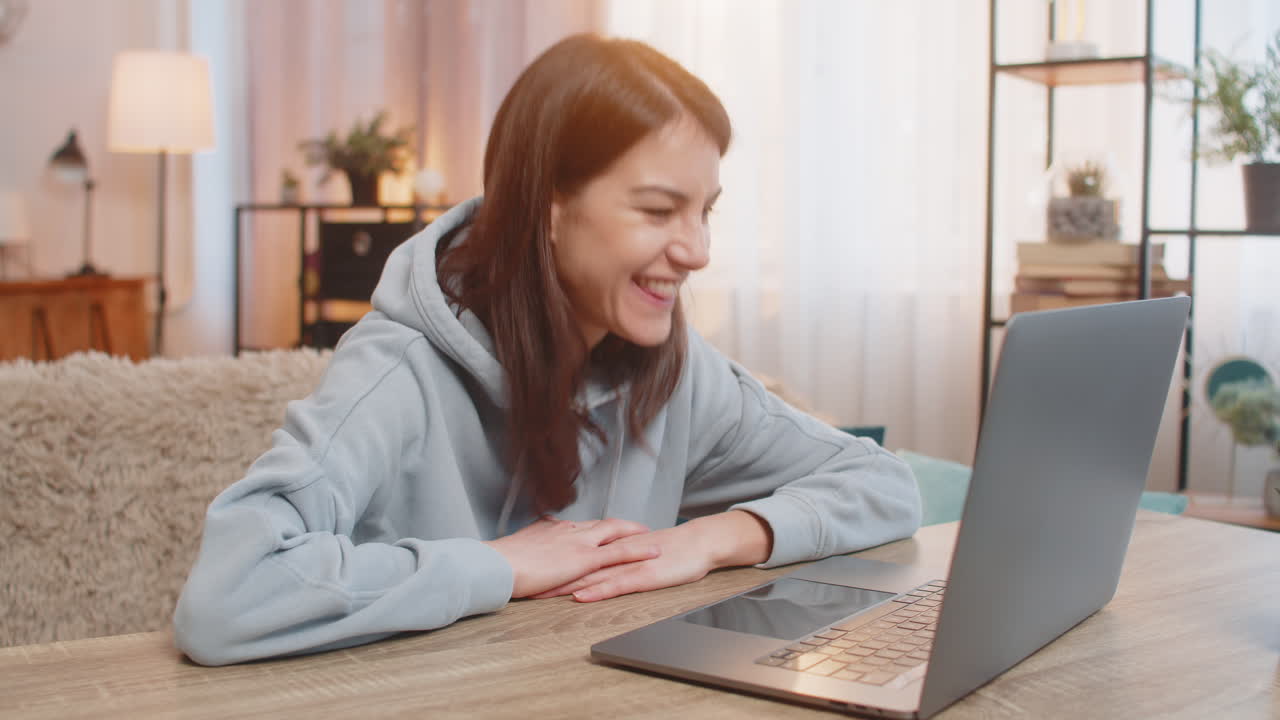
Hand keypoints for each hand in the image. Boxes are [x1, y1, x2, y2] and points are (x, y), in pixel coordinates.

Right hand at [483, 516, 659, 597]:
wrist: (496, 565)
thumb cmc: (499, 563)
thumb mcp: (515, 552)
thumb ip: (528, 550)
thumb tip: (528, 551)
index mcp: (552, 529)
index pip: (581, 526)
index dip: (597, 527)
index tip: (605, 528)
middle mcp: (569, 531)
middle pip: (602, 524)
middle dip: (622, 526)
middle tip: (637, 528)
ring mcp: (579, 543)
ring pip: (615, 533)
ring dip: (635, 534)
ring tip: (653, 536)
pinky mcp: (585, 558)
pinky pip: (619, 552)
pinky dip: (638, 550)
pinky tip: (654, 550)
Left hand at [530, 510, 772, 602]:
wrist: (699, 543)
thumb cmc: (669, 549)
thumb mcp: (632, 548)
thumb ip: (612, 552)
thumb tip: (591, 558)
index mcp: (610, 546)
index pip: (573, 554)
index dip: (548, 560)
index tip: (525, 567)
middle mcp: (614, 554)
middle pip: (575, 564)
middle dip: (548, 575)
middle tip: (522, 582)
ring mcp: (628, 565)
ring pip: (591, 575)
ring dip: (564, 585)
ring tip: (541, 595)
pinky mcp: (643, 578)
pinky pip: (616, 585)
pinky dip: (597, 591)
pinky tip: (581, 597)